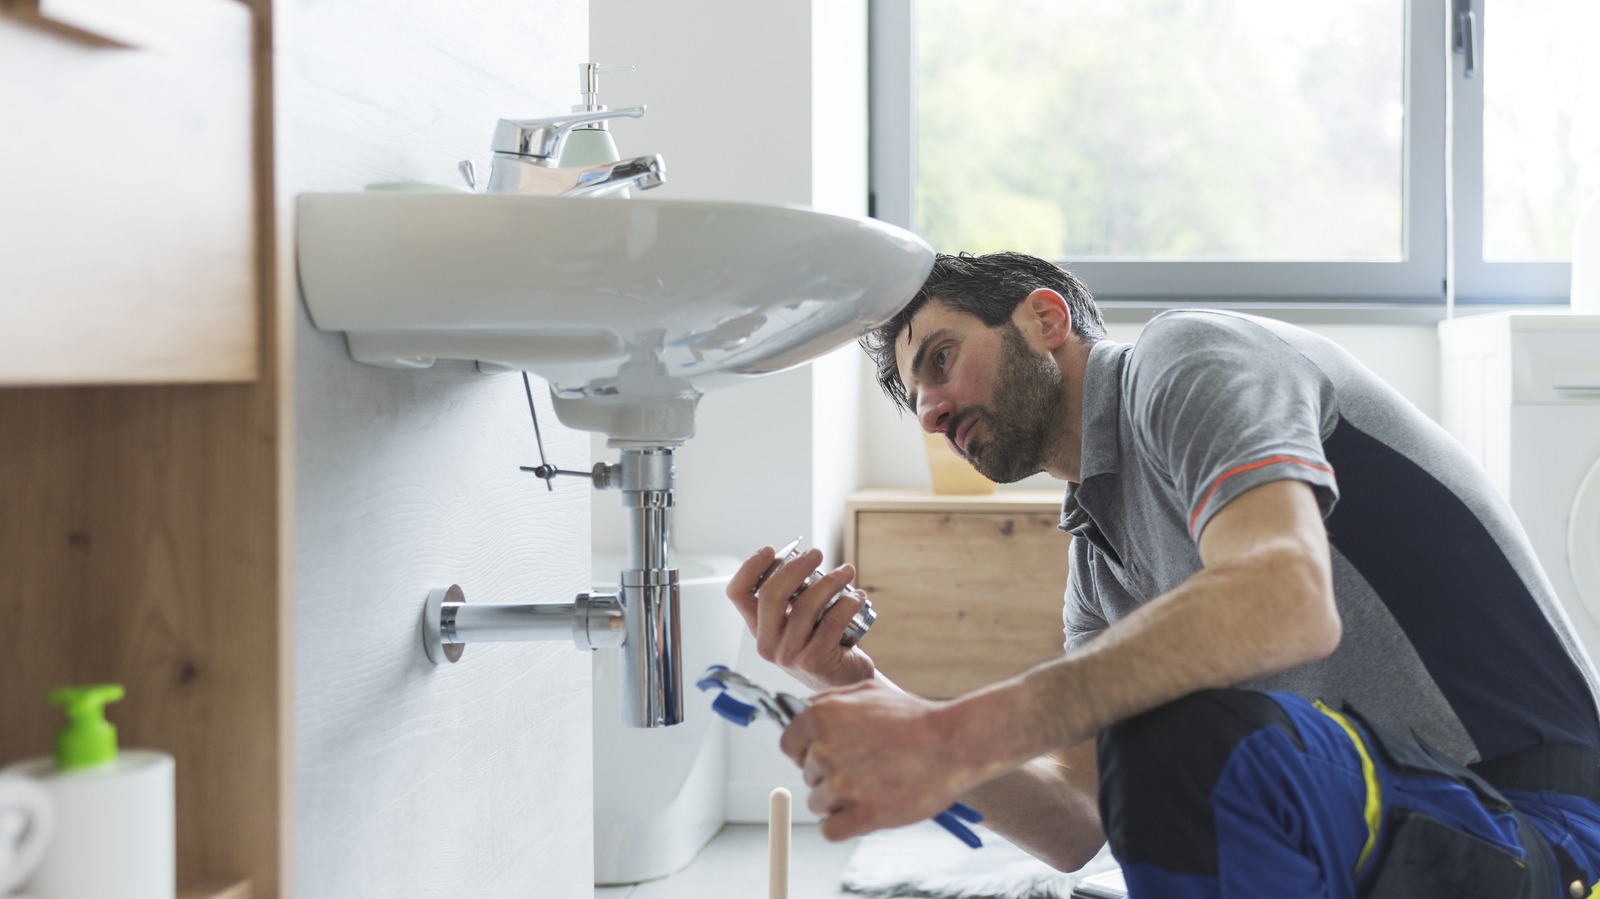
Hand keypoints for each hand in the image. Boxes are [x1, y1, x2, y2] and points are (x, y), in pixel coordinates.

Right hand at [726, 545, 876, 690]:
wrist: (847, 680)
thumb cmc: (824, 643)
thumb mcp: (800, 620)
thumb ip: (794, 596)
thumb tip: (803, 556)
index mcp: (759, 629)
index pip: (738, 595)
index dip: (750, 568)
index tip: (771, 550)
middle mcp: (768, 643)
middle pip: (770, 595)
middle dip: (795, 567)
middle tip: (816, 553)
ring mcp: (789, 655)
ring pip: (805, 606)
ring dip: (830, 581)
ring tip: (847, 571)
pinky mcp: (815, 660)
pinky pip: (831, 621)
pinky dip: (847, 603)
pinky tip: (857, 596)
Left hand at [779, 681, 985, 840]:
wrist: (953, 743)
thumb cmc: (912, 717)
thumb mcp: (866, 693)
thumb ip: (827, 702)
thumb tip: (799, 711)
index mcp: (820, 717)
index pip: (789, 745)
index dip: (807, 751)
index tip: (829, 756)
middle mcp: (824, 750)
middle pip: (807, 776)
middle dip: (830, 775)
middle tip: (865, 768)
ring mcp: (842, 785)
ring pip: (818, 804)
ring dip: (840, 801)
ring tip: (872, 786)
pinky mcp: (862, 815)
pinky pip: (830, 830)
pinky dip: (845, 825)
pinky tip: (866, 811)